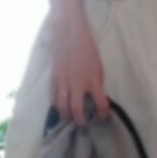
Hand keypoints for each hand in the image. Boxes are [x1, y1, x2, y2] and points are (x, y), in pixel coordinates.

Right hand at [49, 9, 110, 125]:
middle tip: (83, 123)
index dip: (103, 114)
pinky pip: (54, 98)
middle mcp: (77, 85)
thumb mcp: (98, 67)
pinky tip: (61, 108)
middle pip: (77, 111)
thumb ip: (97, 84)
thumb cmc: (88, 49)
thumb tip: (96, 98)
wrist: (69, 34)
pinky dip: (57, 106)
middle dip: (81, 121)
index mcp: (93, 81)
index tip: (103, 117)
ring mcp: (63, 83)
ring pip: (63, 108)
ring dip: (67, 116)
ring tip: (71, 118)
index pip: (100, 104)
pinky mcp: (53, 79)